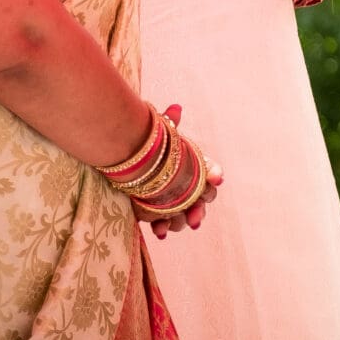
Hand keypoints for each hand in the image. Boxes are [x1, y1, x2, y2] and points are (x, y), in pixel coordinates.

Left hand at [148, 102, 222, 238]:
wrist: (124, 164)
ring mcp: (174, 200)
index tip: (216, 179)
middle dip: (198, 209)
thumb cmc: (146, 151)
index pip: (209, 171)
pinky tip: (158, 232)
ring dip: (181, 221)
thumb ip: (168, 125)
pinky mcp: (158, 212)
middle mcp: (187, 185)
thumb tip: (175, 107)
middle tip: (193, 217)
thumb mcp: (158, 139)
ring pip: (185, 213)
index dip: (214, 175)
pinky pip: (166, 222)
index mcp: (192, 167)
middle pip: (201, 198)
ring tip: (172, 226)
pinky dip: (164, 227)